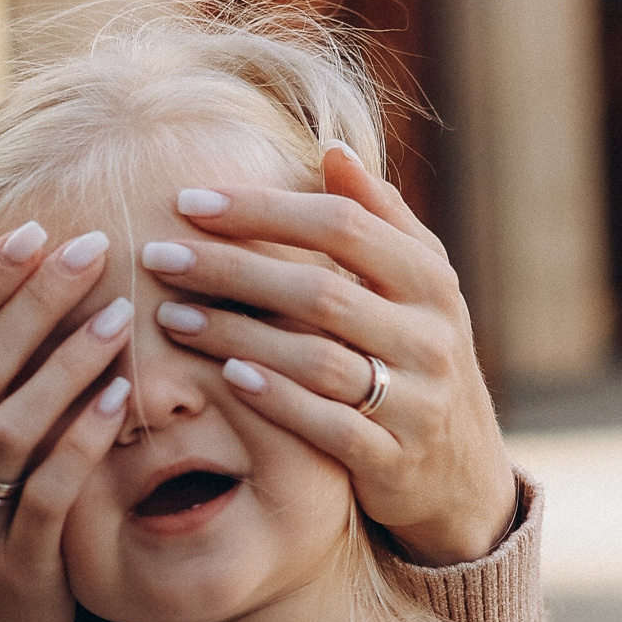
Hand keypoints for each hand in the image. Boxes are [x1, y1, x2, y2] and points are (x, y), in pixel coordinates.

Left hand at [141, 145, 513, 568]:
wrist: (462, 472)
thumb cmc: (418, 359)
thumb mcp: (418, 288)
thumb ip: (380, 220)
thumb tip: (331, 149)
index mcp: (430, 279)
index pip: (341, 224)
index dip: (262, 209)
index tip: (188, 201)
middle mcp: (430, 334)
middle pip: (320, 290)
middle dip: (231, 269)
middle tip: (158, 256)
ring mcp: (416, 400)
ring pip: (318, 359)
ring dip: (236, 335)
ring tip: (169, 317)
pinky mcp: (394, 459)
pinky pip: (329, 426)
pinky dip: (276, 399)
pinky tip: (225, 377)